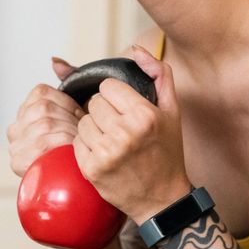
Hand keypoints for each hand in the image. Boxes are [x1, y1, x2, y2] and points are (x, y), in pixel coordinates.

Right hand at [6, 56, 85, 176]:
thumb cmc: (87, 144)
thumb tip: (55, 62)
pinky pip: (43, 143)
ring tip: (78, 143)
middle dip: (69, 120)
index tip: (80, 117)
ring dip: (68, 132)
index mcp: (26, 113)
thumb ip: (70, 82)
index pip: (42, 94)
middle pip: (43, 109)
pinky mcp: (18, 163)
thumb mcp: (81, 110)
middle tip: (82, 134)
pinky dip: (62, 144)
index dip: (67, 104)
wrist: (94, 180)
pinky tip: (71, 151)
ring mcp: (15, 147)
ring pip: (44, 124)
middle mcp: (14, 130)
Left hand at [74, 45, 191, 223]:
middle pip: (93, 103)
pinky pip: (76, 142)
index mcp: (144, 115)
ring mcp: (106, 153)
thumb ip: (159, 74)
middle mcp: (125, 133)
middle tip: (120, 129)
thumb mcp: (172, 111)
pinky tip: (105, 156)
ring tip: (113, 143)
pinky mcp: (91, 169)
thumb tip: (136, 50)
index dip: (116, 98)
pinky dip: (87, 147)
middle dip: (104, 113)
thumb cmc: (167, 152)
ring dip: (94, 130)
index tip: (126, 111)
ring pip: (83, 122)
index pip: (108, 87)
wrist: (162, 198)